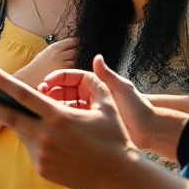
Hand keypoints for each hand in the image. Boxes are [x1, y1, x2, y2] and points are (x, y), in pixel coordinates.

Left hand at [0, 63, 139, 188]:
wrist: (120, 175)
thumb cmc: (114, 136)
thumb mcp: (106, 104)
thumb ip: (91, 82)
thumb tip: (87, 63)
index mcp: (58, 117)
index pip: (22, 94)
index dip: (1, 81)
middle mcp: (46, 136)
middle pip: (9, 116)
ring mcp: (42, 155)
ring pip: (22, 133)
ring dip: (23, 124)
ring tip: (37, 121)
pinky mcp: (42, 169)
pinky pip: (32, 149)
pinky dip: (35, 141)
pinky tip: (53, 142)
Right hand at [13, 37, 77, 86]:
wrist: (29, 79)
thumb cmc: (36, 67)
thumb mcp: (45, 53)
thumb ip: (57, 50)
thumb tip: (68, 47)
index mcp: (55, 47)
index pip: (72, 41)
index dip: (75, 44)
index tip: (76, 47)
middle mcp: (60, 54)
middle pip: (77, 50)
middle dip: (77, 54)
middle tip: (74, 58)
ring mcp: (63, 64)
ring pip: (77, 60)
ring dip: (76, 63)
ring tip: (71, 66)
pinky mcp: (64, 74)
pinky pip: (74, 70)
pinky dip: (74, 70)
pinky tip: (70, 73)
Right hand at [41, 55, 156, 151]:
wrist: (149, 131)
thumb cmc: (138, 108)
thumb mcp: (122, 89)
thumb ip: (108, 74)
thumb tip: (97, 57)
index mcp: (95, 83)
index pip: (70, 76)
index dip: (56, 78)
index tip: (45, 83)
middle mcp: (90, 95)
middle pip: (63, 90)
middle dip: (50, 92)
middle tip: (40, 97)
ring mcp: (88, 109)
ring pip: (64, 105)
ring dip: (53, 106)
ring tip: (43, 110)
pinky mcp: (88, 124)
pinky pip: (70, 120)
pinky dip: (61, 119)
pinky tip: (53, 122)